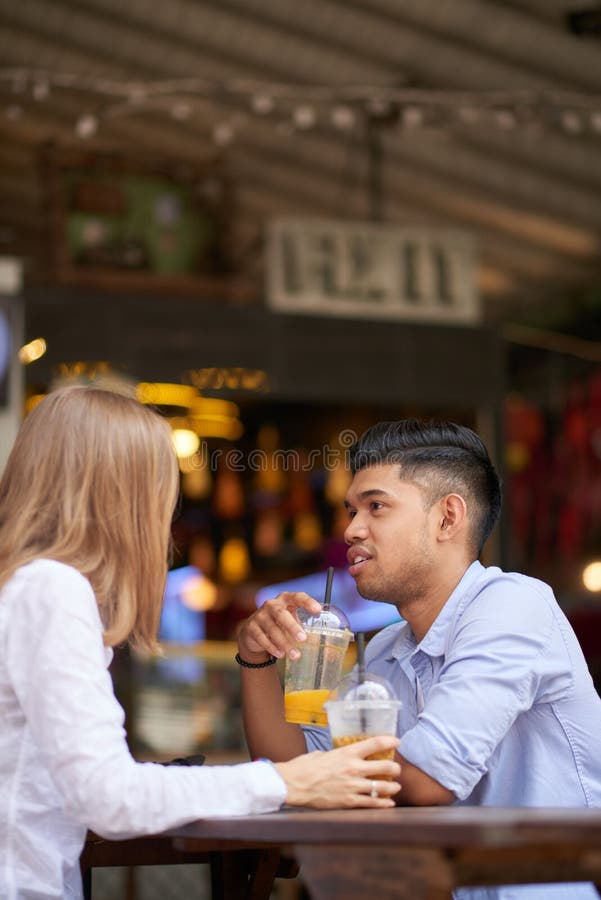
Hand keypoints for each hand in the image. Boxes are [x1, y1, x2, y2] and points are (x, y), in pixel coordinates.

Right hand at [238, 591, 321, 661]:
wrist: (253, 631)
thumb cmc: (278, 624)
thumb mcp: (290, 620)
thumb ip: (303, 628)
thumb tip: (324, 647)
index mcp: (285, 599)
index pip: (297, 597)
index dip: (307, 602)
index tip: (318, 610)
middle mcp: (271, 605)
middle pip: (281, 613)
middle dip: (292, 626)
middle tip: (303, 639)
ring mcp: (260, 615)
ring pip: (272, 629)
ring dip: (284, 643)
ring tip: (295, 655)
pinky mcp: (251, 627)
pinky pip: (262, 638)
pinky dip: (272, 647)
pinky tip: (280, 654)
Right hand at [274, 736, 400, 808]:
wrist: (294, 785)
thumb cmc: (305, 767)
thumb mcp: (323, 754)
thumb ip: (337, 755)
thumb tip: (342, 757)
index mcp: (347, 753)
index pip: (375, 744)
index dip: (389, 741)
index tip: (396, 741)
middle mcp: (353, 768)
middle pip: (385, 767)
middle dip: (395, 769)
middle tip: (396, 770)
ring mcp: (352, 786)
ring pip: (382, 787)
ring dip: (392, 787)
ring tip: (396, 787)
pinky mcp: (349, 801)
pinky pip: (372, 803)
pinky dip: (383, 803)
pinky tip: (389, 803)